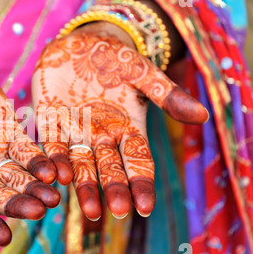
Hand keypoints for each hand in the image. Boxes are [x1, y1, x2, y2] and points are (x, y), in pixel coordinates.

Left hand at [32, 27, 208, 220]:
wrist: (80, 42)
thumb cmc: (115, 57)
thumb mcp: (142, 72)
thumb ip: (166, 94)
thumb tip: (203, 116)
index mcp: (127, 127)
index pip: (138, 160)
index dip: (142, 183)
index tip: (145, 207)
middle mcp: (101, 136)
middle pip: (109, 167)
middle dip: (114, 189)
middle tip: (117, 211)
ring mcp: (74, 131)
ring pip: (80, 163)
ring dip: (83, 185)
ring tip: (88, 210)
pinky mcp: (49, 121)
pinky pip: (51, 143)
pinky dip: (54, 159)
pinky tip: (57, 176)